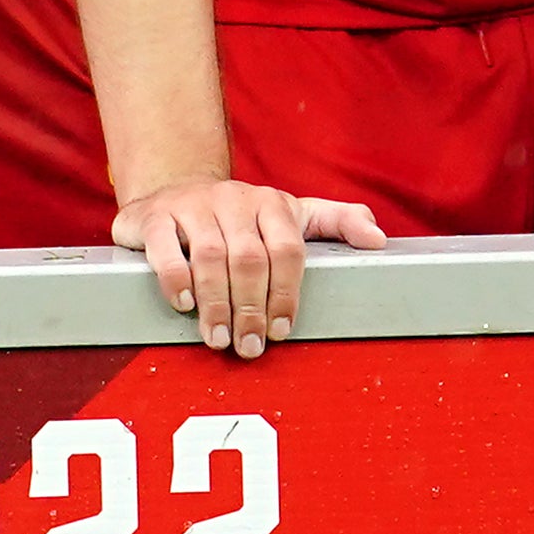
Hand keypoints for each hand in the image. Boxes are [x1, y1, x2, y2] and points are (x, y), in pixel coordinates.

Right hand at [113, 175, 384, 362]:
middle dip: (251, 309)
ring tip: (219, 338)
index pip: (287, 250)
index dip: (286, 294)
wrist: (174, 187)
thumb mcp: (292, 214)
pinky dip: (175, 278)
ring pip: (208, 256)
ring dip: (216, 304)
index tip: (282, 331)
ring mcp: (191, 204)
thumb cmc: (240, 216)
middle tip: (250, 347)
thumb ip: (337, 223)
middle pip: (249, 258)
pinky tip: (184, 303)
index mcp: (271, 203)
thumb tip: (378, 240)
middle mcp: (233, 199)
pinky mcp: (154, 215)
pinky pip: (164, 246)